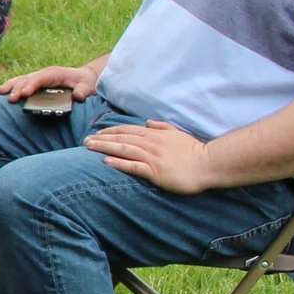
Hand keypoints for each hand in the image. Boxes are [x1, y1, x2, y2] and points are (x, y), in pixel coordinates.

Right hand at [0, 64, 99, 102]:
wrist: (84, 77)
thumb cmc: (84, 83)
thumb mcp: (87, 87)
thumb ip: (82, 91)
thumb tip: (77, 97)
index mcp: (54, 73)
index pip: (40, 78)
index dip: (31, 85)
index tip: (24, 94)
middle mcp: (43, 74)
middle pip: (27, 79)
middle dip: (17, 88)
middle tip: (10, 99)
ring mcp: (37, 77)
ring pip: (20, 79)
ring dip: (9, 86)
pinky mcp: (34, 83)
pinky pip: (20, 83)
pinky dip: (10, 86)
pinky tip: (0, 92)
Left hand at [86, 119, 215, 193]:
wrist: (208, 164)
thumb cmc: (194, 150)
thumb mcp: (177, 134)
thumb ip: (162, 127)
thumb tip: (148, 122)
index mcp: (155, 135)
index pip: (128, 130)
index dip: (111, 131)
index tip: (97, 133)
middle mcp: (151, 144)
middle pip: (122, 139)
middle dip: (102, 139)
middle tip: (85, 140)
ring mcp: (153, 157)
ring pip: (124, 150)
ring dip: (105, 148)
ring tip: (89, 147)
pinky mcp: (156, 171)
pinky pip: (134, 166)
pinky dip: (119, 163)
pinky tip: (106, 162)